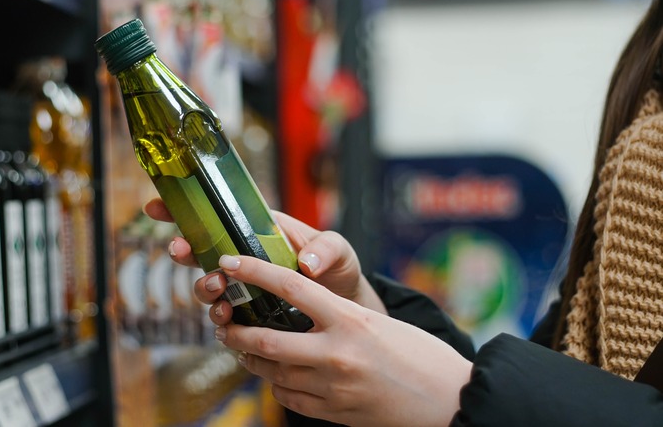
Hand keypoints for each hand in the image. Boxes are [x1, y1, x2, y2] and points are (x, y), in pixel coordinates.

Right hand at [143, 198, 386, 324]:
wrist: (345, 310)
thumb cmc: (339, 271)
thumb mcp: (339, 251)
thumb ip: (327, 249)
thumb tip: (306, 263)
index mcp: (259, 231)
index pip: (217, 215)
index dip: (184, 210)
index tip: (157, 206)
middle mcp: (245, 258)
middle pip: (200, 250)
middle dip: (184, 250)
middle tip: (182, 252)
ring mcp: (243, 289)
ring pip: (207, 286)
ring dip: (204, 287)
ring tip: (218, 290)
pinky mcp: (248, 317)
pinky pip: (224, 319)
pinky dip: (220, 321)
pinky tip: (228, 322)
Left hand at [214, 254, 471, 426]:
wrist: (450, 401)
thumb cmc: (420, 355)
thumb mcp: (380, 322)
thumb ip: (338, 317)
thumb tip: (300, 311)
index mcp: (350, 319)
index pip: (289, 286)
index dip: (253, 271)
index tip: (231, 263)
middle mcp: (337, 353)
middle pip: (265, 340)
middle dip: (235, 332)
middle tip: (224, 324)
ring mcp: (333, 387)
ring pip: (272, 373)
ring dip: (251, 361)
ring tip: (242, 350)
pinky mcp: (334, 413)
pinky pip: (289, 398)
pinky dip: (276, 384)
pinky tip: (277, 376)